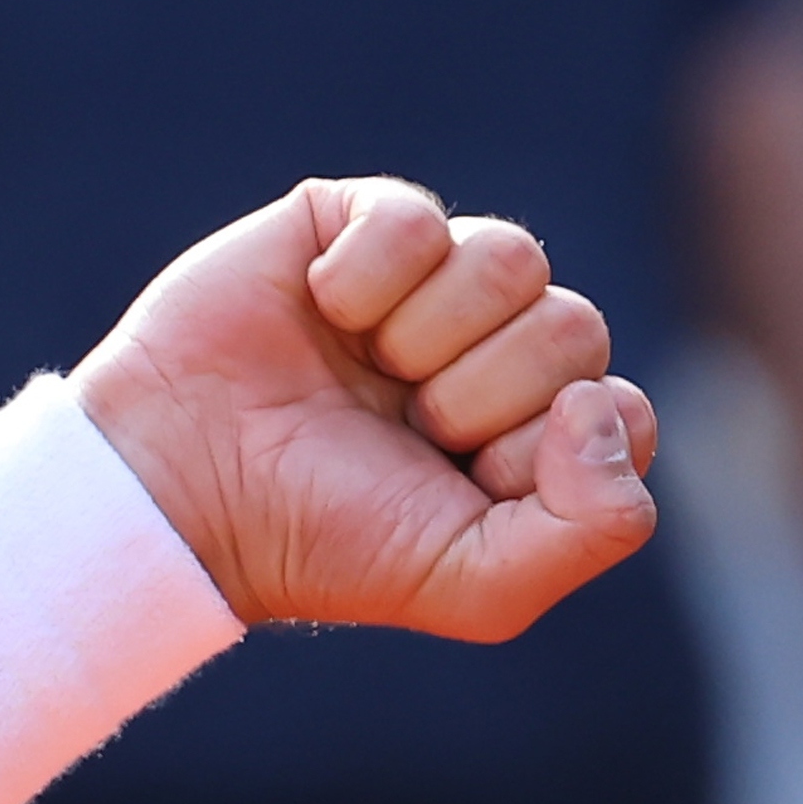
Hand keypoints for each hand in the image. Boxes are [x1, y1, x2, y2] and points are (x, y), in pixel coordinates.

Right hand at [68, 178, 660, 642]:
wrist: (181, 495)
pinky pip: (420, 219)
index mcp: (540, 434)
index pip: (622, 413)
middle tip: (406, 428)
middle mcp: (500, 351)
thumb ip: (594, 530)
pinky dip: (365, 279)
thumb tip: (605, 404)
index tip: (467, 480)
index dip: (550, 451)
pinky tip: (322, 314)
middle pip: (575, 328)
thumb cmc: (328, 543)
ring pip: (515, 260)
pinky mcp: (361, 224)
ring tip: (368, 371)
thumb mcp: (477, 584)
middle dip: (481, 395)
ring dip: (429, 335)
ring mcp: (435, 285)